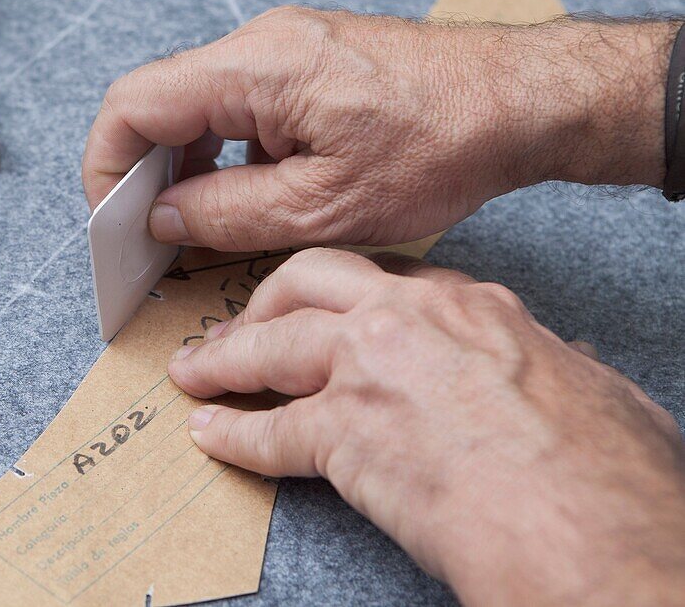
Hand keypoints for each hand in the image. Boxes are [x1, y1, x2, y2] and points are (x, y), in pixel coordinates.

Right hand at [82, 8, 673, 250]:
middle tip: (148, 238)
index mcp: (256, 68)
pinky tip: (242, 199)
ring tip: (193, 227)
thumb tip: (163, 219)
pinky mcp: (306, 65)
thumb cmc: (442, 145)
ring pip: (196, 105)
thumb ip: (227, 215)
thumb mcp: (324, 207)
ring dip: (183, 166)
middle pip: (159, 102)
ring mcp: (284, 49)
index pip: (134, 104)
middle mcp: (261, 44)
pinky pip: (237, 105)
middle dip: (141, 173)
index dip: (106, 168)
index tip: (113, 224)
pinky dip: (223, 153)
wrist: (519, 101)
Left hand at [167, 248, 684, 605]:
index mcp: (472, 307)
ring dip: (226, 360)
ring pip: (274, 345)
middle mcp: (411, 320)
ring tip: (198, 372)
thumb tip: (559, 364)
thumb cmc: (606, 470)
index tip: (321, 310)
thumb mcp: (595, 391)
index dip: (342, 298)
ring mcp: (370, 368)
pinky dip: (234, 435)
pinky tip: (212, 436)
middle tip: (242, 326)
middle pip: (310, 282)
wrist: (588, 523)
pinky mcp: (343, 432)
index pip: (384, 282)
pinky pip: (270, 431)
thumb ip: (553, 367)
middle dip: (267, 301)